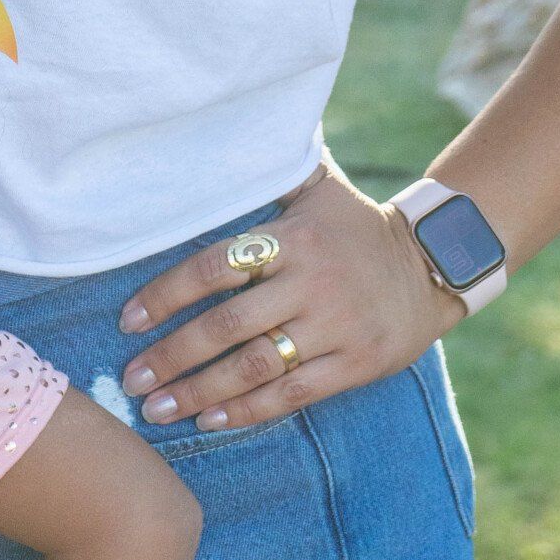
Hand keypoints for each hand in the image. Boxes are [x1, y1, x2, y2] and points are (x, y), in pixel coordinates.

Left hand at [115, 162, 460, 430]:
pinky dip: (248, 411)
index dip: (166, 294)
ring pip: (256, 366)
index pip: (216, 267)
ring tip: (158, 408)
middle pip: (228, 324)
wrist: (431, 267)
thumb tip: (213, 136)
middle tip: (132, 379)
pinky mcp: (355, 363)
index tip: (128, 320)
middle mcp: (312, 283)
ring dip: (200, 392)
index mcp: (294, 239)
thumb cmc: (355, 227)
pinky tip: (210, 422)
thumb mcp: (319, 187)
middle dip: (173, 355)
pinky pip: (293, 394)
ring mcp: (335, 327)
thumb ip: (271, 171)